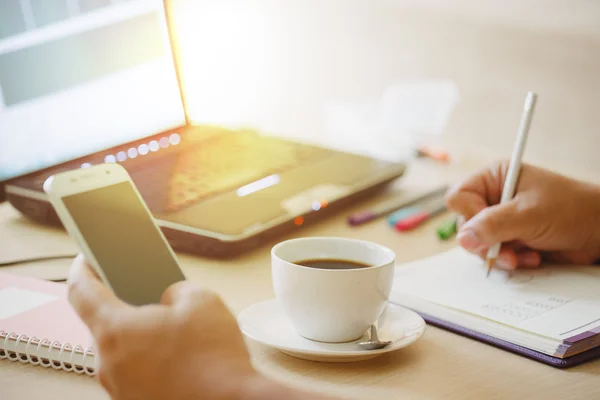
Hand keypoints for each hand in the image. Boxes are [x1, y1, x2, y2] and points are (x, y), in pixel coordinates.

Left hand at [67, 256, 338, 399]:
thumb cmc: (213, 360)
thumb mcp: (201, 300)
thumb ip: (175, 290)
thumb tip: (169, 300)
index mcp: (115, 331)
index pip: (81, 291)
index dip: (82, 268)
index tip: (86, 258)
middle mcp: (109, 364)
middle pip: (105, 324)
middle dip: (127, 306)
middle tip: (149, 292)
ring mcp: (121, 389)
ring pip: (124, 351)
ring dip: (143, 336)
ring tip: (173, 327)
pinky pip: (137, 372)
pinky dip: (153, 360)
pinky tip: (180, 355)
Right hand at [445, 160, 599, 269]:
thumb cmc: (572, 210)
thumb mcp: (529, 214)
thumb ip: (493, 225)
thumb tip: (463, 238)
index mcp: (495, 178)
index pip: (459, 197)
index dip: (469, 215)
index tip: (488, 226)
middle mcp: (494, 198)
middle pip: (465, 224)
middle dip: (486, 241)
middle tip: (506, 249)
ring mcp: (502, 221)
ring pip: (478, 243)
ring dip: (500, 254)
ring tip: (524, 255)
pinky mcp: (511, 239)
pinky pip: (494, 255)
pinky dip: (510, 260)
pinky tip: (531, 257)